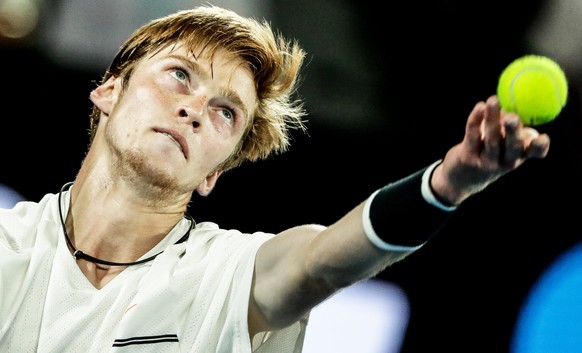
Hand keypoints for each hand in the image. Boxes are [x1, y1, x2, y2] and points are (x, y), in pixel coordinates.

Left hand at [431, 95, 550, 204]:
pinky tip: (479, 106)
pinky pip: (473, 136)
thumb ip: (514, 126)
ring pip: (491, 139)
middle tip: (512, 116)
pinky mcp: (468, 157)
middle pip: (512, 147)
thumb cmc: (490, 152)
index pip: (534, 153)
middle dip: (513, 131)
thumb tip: (520, 101)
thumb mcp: (506, 144)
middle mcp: (505, 161)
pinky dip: (476, 120)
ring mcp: (486, 161)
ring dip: (492, 118)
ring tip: (493, 100)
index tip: (542, 137)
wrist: (462, 177)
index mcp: (520, 155)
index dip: (540, 147)